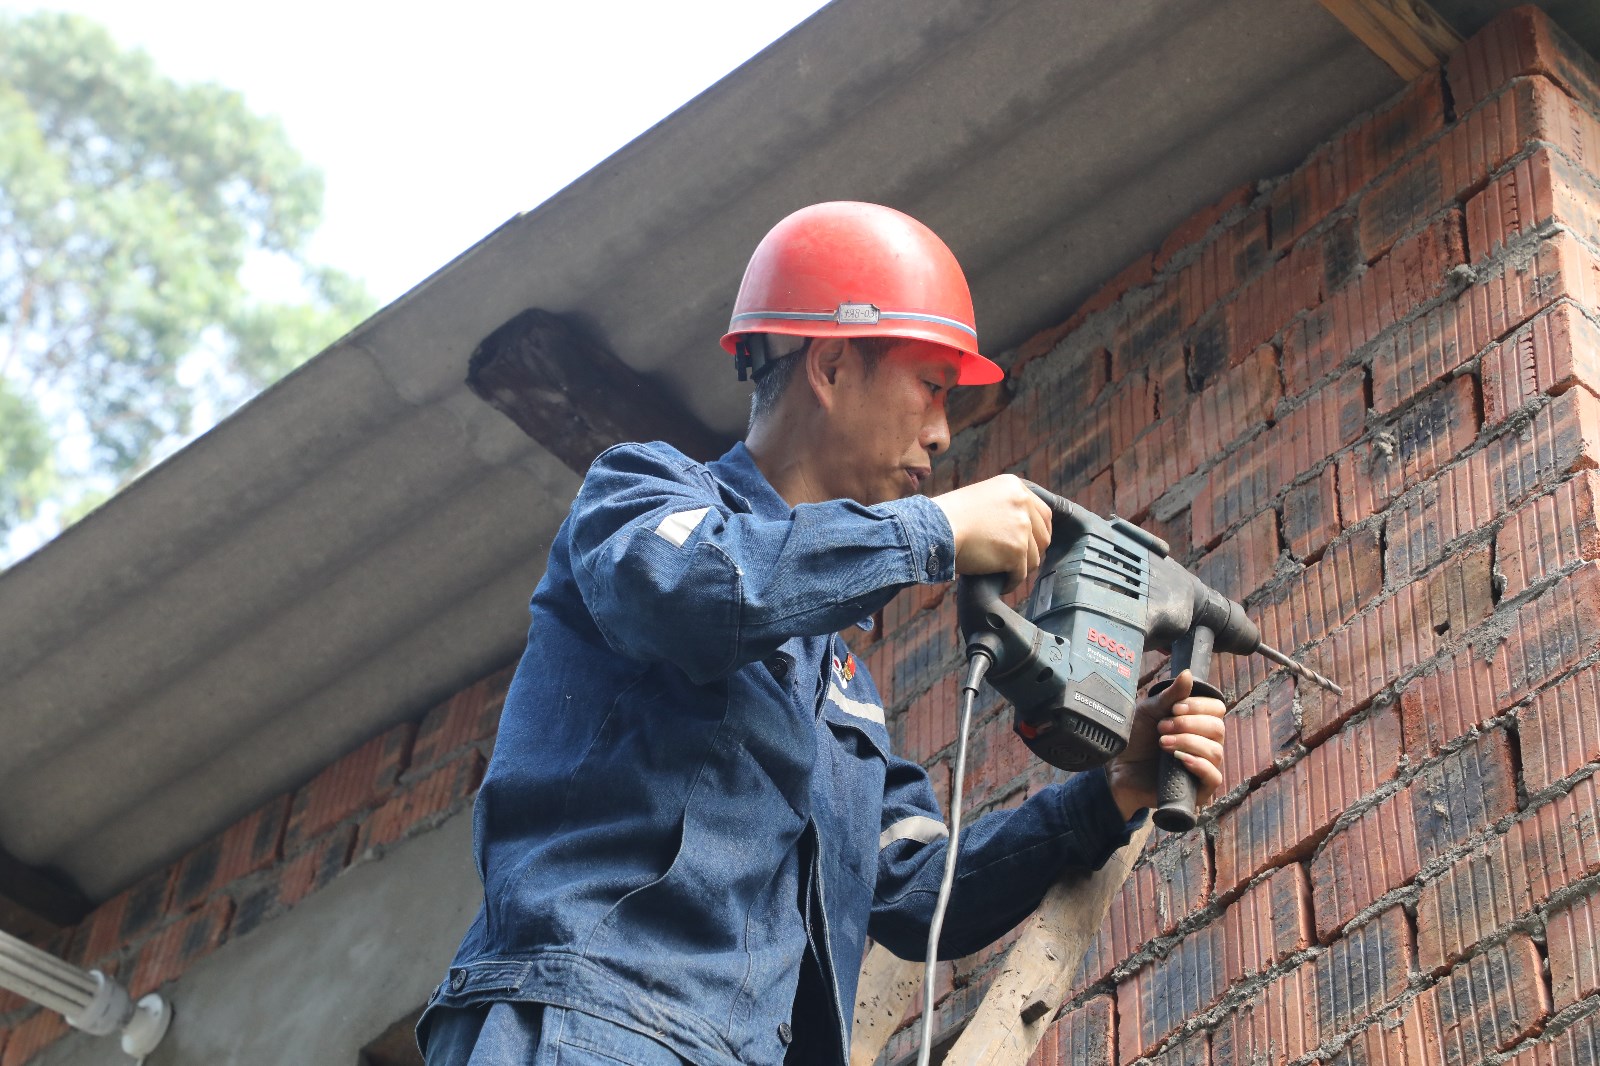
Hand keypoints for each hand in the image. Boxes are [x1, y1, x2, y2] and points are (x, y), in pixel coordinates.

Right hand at [931, 475, 1051, 590]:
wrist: (935, 529)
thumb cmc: (948, 518)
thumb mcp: (982, 498)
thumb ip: (1004, 508)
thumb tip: (1022, 530)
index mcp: (1015, 487)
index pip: (1043, 513)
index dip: (1038, 532)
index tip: (1031, 544)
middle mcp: (1022, 503)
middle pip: (1043, 536)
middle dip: (1032, 551)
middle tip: (1017, 562)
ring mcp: (1022, 527)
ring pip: (1034, 557)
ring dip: (1020, 568)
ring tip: (1004, 572)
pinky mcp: (1017, 550)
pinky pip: (1020, 574)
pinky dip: (1011, 582)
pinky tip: (1001, 583)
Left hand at [1106, 671, 1226, 820]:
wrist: (1117, 769)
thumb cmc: (1135, 739)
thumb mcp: (1150, 712)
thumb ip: (1171, 695)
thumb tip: (1188, 673)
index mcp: (1198, 723)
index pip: (1216, 709)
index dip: (1199, 706)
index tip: (1175, 708)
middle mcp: (1205, 743)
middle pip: (1217, 728)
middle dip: (1189, 725)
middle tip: (1162, 727)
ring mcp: (1204, 767)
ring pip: (1215, 751)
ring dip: (1188, 742)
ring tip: (1162, 743)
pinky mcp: (1198, 789)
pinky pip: (1214, 777)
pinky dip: (1200, 765)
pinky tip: (1180, 759)